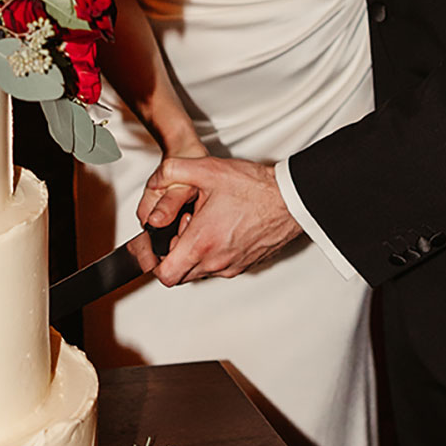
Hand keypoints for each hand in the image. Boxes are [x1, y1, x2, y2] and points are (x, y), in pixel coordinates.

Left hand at [136, 156, 302, 285]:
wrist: (290, 200)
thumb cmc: (255, 189)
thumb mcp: (208, 170)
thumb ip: (173, 170)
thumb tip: (155, 180)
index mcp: (202, 242)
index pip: (164, 274)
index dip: (155, 260)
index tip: (159, 242)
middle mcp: (216, 261)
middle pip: (179, 275)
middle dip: (174, 254)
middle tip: (185, 227)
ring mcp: (231, 266)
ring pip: (199, 272)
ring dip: (193, 254)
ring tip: (205, 224)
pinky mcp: (244, 265)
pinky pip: (218, 268)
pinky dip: (212, 254)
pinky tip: (220, 228)